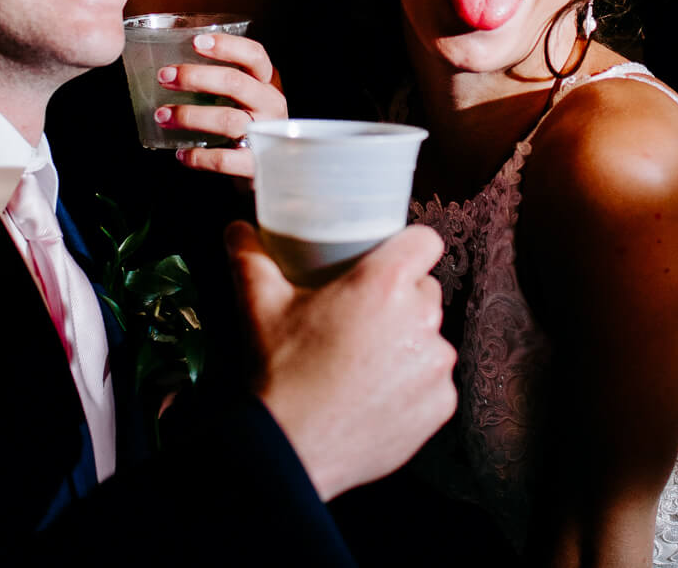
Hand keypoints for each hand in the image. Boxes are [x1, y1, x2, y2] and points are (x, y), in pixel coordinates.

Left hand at [155, 32, 285, 179]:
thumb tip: (174, 68)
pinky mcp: (256, 164)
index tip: (195, 42)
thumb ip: (223, 84)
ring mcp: (266, 135)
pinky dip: (199, 156)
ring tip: (162, 115)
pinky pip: (225, 159)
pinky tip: (181, 153)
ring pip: (228, 119)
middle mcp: (271, 105)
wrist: (275, 170)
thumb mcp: (247, 99)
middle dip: (195, 77)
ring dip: (189, 115)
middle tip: (165, 77)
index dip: (226, 46)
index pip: (254, 56)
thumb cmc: (251, 127)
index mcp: (268, 84)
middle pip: (235, 82)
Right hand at [230, 221, 457, 499]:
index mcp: (386, 284)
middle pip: (425, 291)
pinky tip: (377, 395)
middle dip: (400, 300)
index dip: (408, 248)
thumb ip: (251, 257)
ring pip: (430, 338)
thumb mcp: (261, 306)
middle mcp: (421, 320)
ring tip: (366, 362)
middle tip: (362, 318)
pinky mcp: (440, 404)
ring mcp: (435, 366)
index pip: (425, 241)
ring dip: (407, 344)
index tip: (389, 261)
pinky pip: (433, 382)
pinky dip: (413, 387)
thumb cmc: (281, 374)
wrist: (290, 450)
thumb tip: (237, 228)